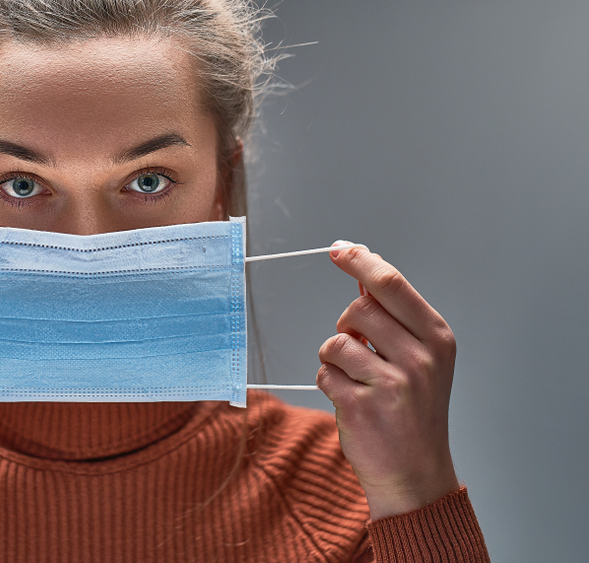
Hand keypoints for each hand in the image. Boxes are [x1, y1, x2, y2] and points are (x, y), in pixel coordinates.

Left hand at [317, 243, 458, 519]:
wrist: (415, 472)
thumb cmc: (413, 411)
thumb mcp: (418, 357)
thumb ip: (393, 315)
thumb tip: (362, 269)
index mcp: (437, 338)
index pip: (391, 284)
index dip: (360, 261)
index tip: (339, 249)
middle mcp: (420, 357)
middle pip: (359, 308)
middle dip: (347, 323)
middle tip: (359, 347)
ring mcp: (392, 383)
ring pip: (336, 342)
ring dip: (335, 358)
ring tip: (356, 380)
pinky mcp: (362, 405)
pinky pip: (324, 374)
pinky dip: (329, 383)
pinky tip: (351, 401)